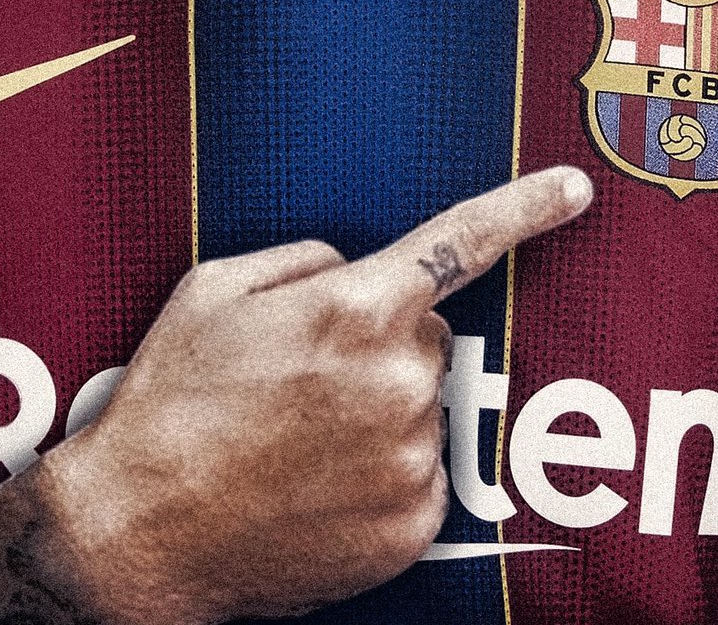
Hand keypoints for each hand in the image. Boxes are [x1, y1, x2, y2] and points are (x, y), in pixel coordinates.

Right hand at [41, 165, 591, 623]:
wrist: (142, 530)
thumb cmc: (172, 399)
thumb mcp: (217, 288)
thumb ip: (306, 261)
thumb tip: (356, 271)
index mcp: (354, 307)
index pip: (462, 241)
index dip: (527, 208)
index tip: (575, 188)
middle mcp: (399, 381)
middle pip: (424, 334)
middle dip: (378, 341)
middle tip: (299, 377)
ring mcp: (411, 459)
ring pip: (421, 405)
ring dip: (378, 410)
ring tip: (295, 438)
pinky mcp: (413, 526)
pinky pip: (419, 473)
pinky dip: (380, 471)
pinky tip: (316, 482)